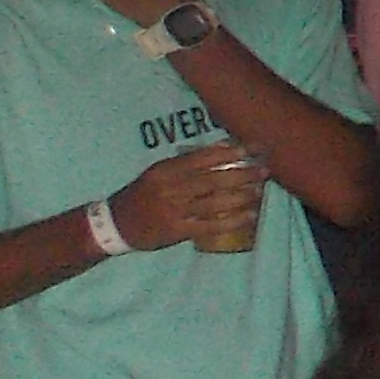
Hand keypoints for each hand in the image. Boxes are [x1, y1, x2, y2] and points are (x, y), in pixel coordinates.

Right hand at [110, 144, 261, 252]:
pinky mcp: (177, 231)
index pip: (202, 158)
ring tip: (259, 190)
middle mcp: (170, 189)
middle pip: (213, 180)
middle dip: (242, 174)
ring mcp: (174, 211)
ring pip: (214, 203)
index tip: (252, 148)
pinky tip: (250, 216)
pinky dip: (232, 221)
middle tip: (264, 170)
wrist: (115, 223)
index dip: (230, 153)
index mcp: (165, 170)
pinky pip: (211, 225)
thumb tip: (224, 147)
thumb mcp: (159, 171)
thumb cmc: (143, 193)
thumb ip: (188, 161)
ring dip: (241, 196)